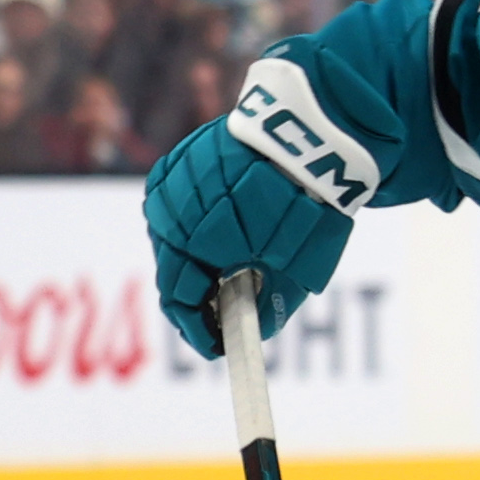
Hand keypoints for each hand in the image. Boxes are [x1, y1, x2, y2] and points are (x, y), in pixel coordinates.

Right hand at [143, 104, 352, 357]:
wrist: (308, 134)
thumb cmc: (305, 205)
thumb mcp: (295, 271)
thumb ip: (268, 309)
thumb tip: (254, 331)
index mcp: (192, 246)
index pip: (180, 302)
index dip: (198, 331)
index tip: (217, 346)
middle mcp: (171, 216)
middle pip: (173, 272)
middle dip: (198, 295)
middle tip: (225, 313)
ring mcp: (171, 186)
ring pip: (173, 239)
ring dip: (195, 258)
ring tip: (227, 269)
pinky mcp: (179, 161)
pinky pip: (178, 207)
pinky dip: (196, 226)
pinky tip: (222, 232)